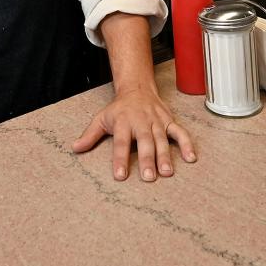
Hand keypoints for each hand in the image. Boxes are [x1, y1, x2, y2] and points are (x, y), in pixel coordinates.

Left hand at [72, 87, 196, 181]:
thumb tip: (75, 148)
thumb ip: (90, 134)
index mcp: (123, 122)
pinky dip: (187, 143)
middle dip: (148, 160)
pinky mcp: (169, 121)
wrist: (137, 88)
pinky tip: (191, 158)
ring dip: (166, 156)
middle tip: (149, 177)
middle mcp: (141, 121)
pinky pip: (180, 132)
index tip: (120, 176)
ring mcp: (157, 121)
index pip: (121, 142)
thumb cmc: (119, 108)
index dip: (120, 159)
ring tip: (167, 172)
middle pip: (145, 142)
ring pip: (162, 139)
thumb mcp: (101, 118)